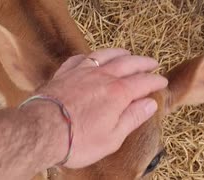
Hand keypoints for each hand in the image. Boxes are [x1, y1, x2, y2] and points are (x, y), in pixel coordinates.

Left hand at [37, 48, 167, 168]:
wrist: (40, 131)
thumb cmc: (78, 140)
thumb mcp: (113, 137)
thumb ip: (133, 117)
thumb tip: (150, 103)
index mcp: (118, 93)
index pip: (143, 82)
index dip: (155, 81)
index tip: (162, 81)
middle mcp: (102, 77)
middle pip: (128, 63)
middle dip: (143, 62)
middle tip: (152, 63)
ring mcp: (82, 72)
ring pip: (106, 55)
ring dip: (120, 53)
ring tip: (128, 53)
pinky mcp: (65, 73)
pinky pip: (81, 58)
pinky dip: (91, 56)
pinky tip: (93, 57)